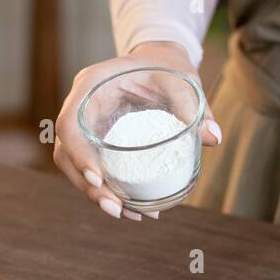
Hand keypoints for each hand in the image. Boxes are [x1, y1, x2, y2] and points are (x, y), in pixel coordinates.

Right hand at [53, 41, 221, 220]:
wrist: (159, 64)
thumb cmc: (165, 66)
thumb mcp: (180, 79)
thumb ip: (193, 105)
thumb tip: (213, 138)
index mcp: (90, 85)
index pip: (69, 124)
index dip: (78, 154)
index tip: (98, 179)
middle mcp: (81, 108)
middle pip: (66, 154)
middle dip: (86, 186)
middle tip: (115, 209)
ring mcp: (85, 127)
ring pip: (74, 168)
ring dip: (96, 195)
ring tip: (126, 214)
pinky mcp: (94, 143)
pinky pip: (92, 170)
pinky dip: (108, 192)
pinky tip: (131, 210)